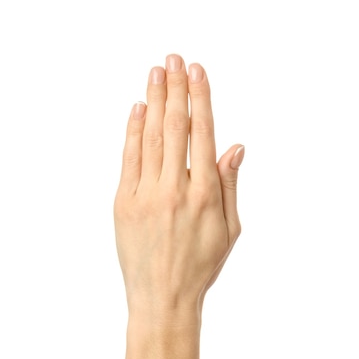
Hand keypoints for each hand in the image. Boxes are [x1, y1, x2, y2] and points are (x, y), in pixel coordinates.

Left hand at [114, 54, 244, 321]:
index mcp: (205, 195)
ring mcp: (146, 196)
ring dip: (154, 101)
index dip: (200, 99)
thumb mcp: (229, 230)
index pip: (203, 134)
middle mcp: (175, 190)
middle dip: (176, 89)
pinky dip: (133, 132)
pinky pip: (129, 159)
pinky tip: (138, 109)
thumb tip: (235, 147)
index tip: (197, 71)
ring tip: (156, 72)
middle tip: (174, 59)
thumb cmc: (200, 266)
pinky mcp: (123, 204)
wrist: (162, 298)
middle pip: (175, 127)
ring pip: (150, 138)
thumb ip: (230, 186)